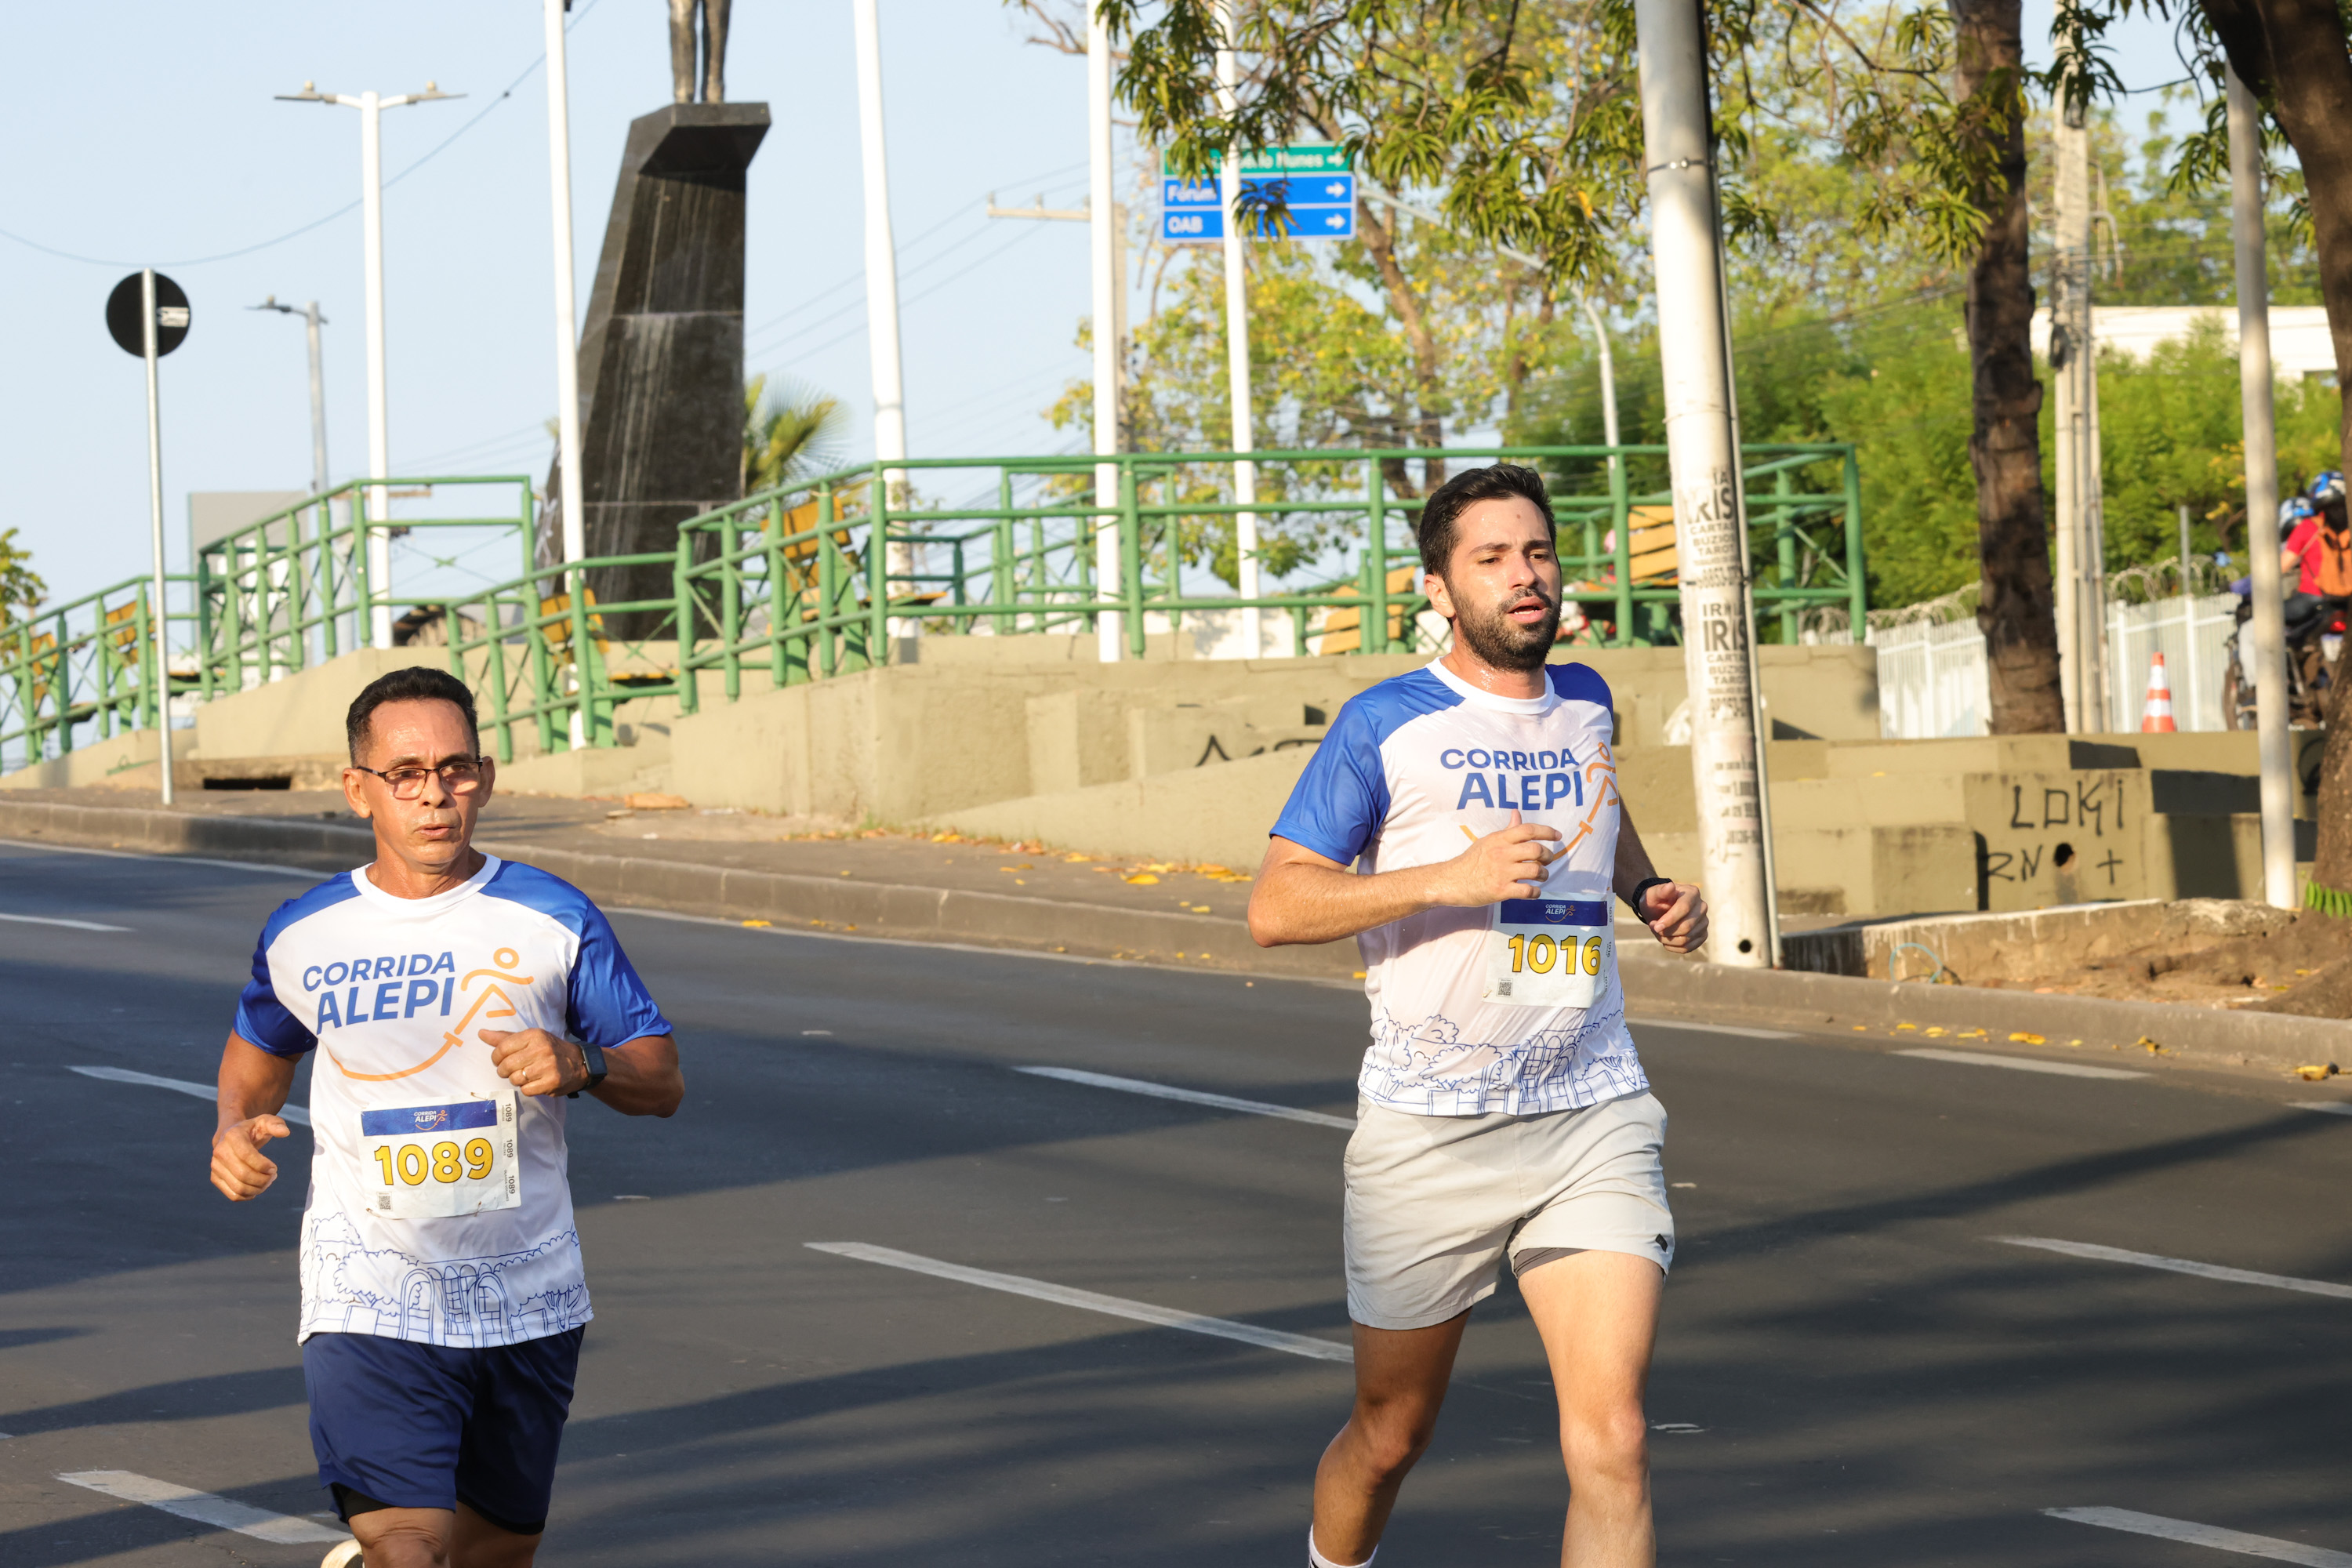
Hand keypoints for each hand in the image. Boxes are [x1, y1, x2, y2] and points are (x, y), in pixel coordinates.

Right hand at [211, 1114, 289, 1200]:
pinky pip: (233, 1195)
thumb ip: (276, 1124)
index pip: (247, 1155)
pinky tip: (257, 1188)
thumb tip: (285, 1133)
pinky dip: (248, 1195)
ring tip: (267, 1181)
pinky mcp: (215, 1178)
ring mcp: (215, 1166)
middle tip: (273, 1176)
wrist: (230, 1137)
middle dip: (263, 1179)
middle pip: (243, 1174)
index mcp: (232, 1136)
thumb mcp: (264, 1122)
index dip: (263, 1165)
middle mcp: (220, 1151)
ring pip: (238, 1188)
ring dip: (258, 1189)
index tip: (274, 1168)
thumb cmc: (251, 1130)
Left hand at [482, 1027, 587, 1097]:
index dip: (496, 1058)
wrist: (579, 1063)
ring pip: (515, 1079)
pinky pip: (526, 1090)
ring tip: (526, 1075)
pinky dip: (528, 1088)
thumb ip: (504, 1038)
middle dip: (505, 1071)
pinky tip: (535, 1082)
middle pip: (506, 1066)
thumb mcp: (530, 1039)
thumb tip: (481, 1033)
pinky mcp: (552, 1082)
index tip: (501, 1060)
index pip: (502, 1048)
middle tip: (512, 1070)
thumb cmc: (549, 1050)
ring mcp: (548, 1066)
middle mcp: (541, 1049)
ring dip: (517, 1080)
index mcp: (534, 1035)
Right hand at [1440, 809, 1563, 905]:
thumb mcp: (1488, 841)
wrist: (1451, 881)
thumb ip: (1506, 830)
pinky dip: (1535, 892)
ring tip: (1542, 876)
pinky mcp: (1501, 890)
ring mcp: (1502, 872)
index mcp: (1499, 839)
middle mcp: (1502, 853)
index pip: (1528, 830)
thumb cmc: (1471, 861)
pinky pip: (1527, 891)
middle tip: (1548, 860)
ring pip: (1535, 870)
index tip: (1557, 836)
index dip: (1546, 831)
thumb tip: (1517, 814)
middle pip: (1536, 850)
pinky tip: (1534, 891)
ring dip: (1544, 874)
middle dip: (1548, 856)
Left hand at [1638, 880, 1708, 953]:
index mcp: (1692, 893)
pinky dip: (1673, 947)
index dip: (1669, 920)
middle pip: (1687, 927)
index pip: (1684, 908)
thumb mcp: (1653, 894)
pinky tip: (1665, 940)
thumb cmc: (1656, 900)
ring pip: (1686, 939)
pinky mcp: (1702, 936)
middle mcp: (1702, 907)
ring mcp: (1704, 922)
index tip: (1654, 926)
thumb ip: (1660, 891)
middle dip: (1666, 931)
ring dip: (1667, 940)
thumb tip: (1670, 886)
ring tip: (1658, 932)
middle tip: (1653, 927)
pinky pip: (1688, 947)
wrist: (1659, 909)